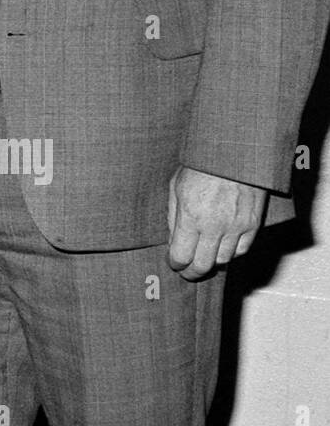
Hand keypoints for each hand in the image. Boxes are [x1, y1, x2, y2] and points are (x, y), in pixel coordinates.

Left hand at [167, 165, 267, 279]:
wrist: (233, 152)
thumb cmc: (200, 165)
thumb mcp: (176, 186)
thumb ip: (173, 216)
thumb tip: (173, 240)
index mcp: (191, 216)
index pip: (181, 255)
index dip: (175, 263)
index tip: (173, 263)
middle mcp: (214, 226)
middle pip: (203, 265)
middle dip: (192, 272)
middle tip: (187, 271)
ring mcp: (236, 226)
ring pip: (223, 260)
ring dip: (211, 262)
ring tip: (203, 258)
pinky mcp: (253, 224)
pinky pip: (242, 250)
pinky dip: (231, 254)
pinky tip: (222, 249)